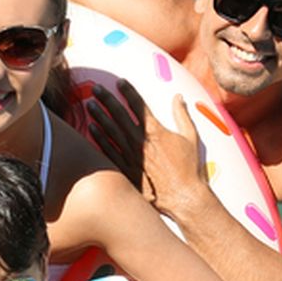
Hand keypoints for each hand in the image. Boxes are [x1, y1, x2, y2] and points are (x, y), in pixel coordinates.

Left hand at [85, 83, 206, 212]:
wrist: (183, 197)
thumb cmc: (189, 169)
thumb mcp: (191, 138)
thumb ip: (183, 115)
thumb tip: (179, 97)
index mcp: (156, 131)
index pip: (138, 105)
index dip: (128, 91)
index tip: (120, 82)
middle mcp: (140, 141)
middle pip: (119, 115)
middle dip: (107, 99)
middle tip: (95, 89)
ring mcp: (131, 156)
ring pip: (110, 131)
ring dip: (99, 116)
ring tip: (90, 105)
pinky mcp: (126, 170)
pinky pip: (108, 151)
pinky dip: (99, 139)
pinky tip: (91, 128)